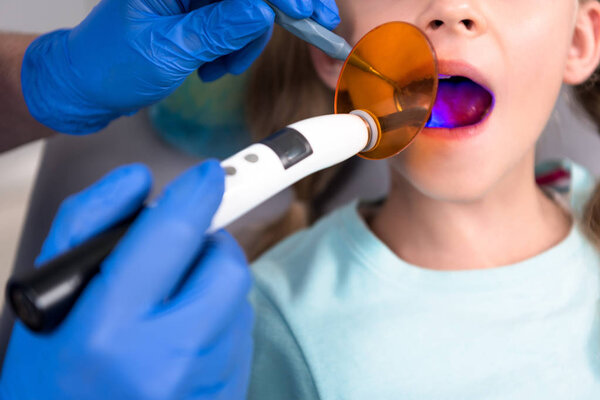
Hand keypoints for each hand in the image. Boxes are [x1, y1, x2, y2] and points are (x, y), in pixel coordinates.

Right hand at [0, 161, 253, 399]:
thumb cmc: (49, 378)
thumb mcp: (47, 295)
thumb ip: (88, 222)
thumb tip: (138, 181)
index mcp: (107, 331)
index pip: (173, 235)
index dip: (197, 194)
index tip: (210, 176)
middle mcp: (163, 363)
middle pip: (226, 267)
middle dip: (209, 247)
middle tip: (181, 254)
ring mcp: (201, 388)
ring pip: (238, 302)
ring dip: (211, 289)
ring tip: (169, 310)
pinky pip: (242, 339)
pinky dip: (218, 324)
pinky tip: (181, 343)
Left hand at [21, 0, 339, 133]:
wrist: (89, 87)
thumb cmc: (110, 65)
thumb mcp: (168, 49)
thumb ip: (217, 29)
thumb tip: (261, 12)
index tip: (305, 12)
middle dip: (279, 11)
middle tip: (314, 26)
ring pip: (248, 9)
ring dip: (246, 43)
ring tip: (220, 68)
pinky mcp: (198, 16)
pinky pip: (235, 26)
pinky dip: (235, 49)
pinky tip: (213, 66)